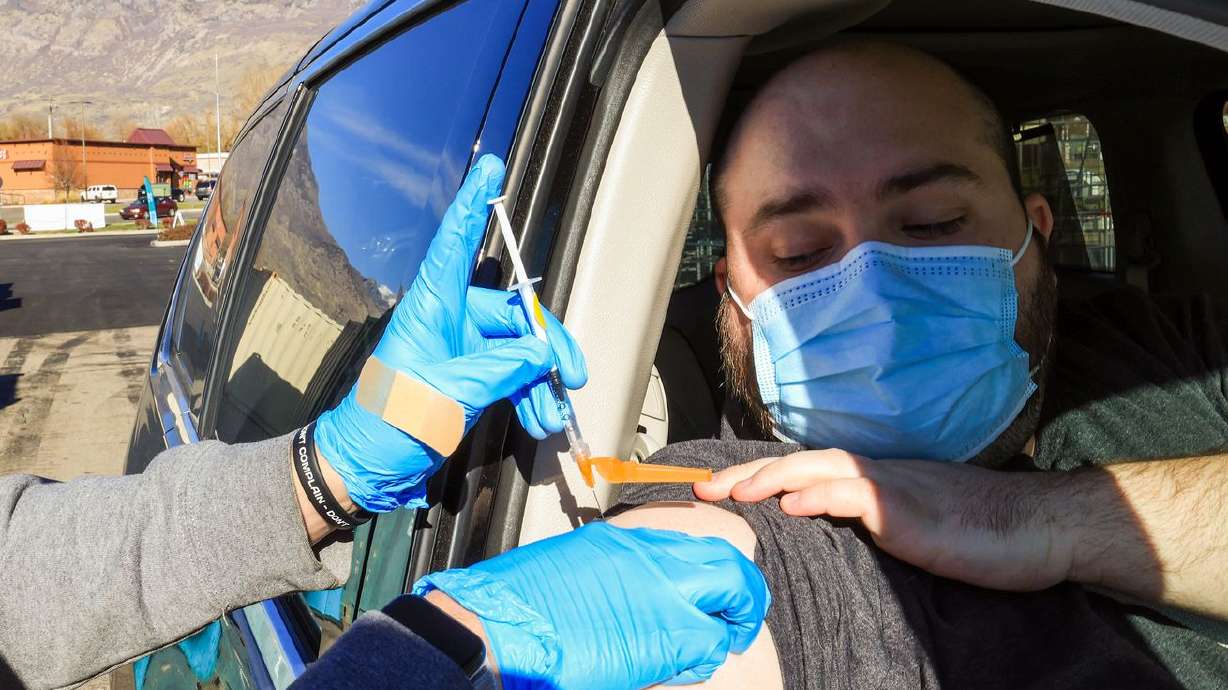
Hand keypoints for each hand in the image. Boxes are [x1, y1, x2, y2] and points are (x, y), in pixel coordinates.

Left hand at [315, 155, 586, 511]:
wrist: (368, 469)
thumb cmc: (392, 422)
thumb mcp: (450, 394)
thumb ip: (501, 369)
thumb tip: (541, 353)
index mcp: (433, 307)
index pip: (455, 242)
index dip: (472, 202)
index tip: (490, 164)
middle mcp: (450, 320)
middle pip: (514, 312)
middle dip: (548, 344)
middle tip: (572, 375)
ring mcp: (462, 351)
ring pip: (520, 350)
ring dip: (543, 381)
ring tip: (553, 413)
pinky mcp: (471, 380)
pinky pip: (513, 376)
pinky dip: (531, 396)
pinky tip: (542, 419)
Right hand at [414, 522, 770, 689]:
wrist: (500, 627)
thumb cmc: (523, 601)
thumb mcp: (577, 562)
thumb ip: (619, 568)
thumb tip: (641, 586)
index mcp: (629, 541)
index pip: (699, 547)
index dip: (718, 572)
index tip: (717, 590)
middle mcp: (655, 560)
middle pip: (729, 568)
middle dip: (744, 595)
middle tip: (739, 618)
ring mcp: (665, 596)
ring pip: (731, 604)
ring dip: (725, 631)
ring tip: (708, 647)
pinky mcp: (665, 638)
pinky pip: (709, 648)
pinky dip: (704, 659)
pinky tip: (682, 667)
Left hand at [695, 449, 1075, 590]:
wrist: (1038, 526)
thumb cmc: (979, 530)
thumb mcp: (912, 523)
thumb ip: (869, 519)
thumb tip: (822, 523)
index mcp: (873, 478)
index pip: (805, 469)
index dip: (759, 476)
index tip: (719, 488)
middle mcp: (876, 473)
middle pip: (799, 461)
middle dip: (746, 475)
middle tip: (701, 488)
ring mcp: (893, 486)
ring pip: (820, 469)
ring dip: (771, 478)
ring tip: (731, 491)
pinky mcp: (910, 508)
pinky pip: (858, 497)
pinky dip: (822, 495)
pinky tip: (793, 504)